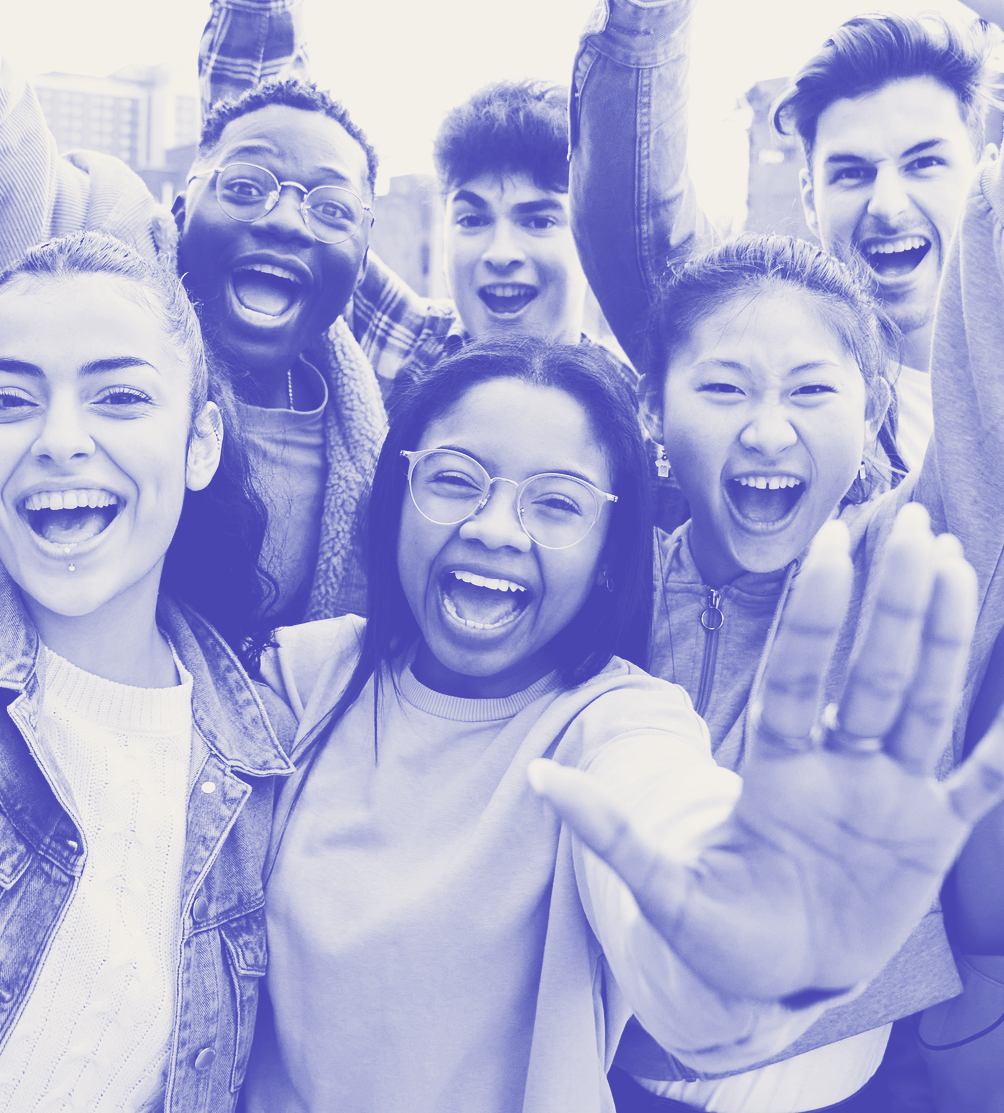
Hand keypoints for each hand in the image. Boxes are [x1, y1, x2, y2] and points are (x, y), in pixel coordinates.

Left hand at [531, 504, 1003, 1003]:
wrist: (775, 972)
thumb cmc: (718, 929)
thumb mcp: (663, 890)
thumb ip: (611, 834)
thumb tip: (540, 776)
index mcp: (776, 771)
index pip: (796, 675)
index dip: (815, 616)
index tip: (827, 546)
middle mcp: (835, 767)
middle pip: (870, 671)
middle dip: (892, 602)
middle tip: (911, 525)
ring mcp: (886, 796)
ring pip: (921, 702)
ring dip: (942, 637)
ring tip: (955, 562)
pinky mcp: (929, 836)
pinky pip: (977, 784)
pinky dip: (1000, 749)